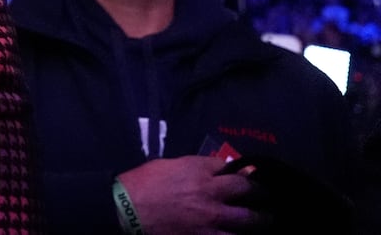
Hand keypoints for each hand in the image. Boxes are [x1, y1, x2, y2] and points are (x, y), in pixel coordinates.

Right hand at [118, 156, 261, 234]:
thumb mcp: (166, 165)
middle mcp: (211, 194)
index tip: (247, 175)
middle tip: (268, 197)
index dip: (241, 171)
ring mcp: (211, 220)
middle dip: (260, 193)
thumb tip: (212, 169)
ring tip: (267, 222)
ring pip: (249, 221)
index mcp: (198, 171)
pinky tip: (241, 234)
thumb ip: (192, 167)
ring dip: (260, 221)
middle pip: (248, 190)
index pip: (230, 167)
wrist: (125, 211)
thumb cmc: (141, 184)